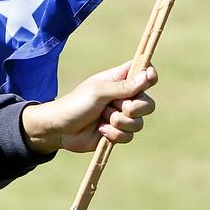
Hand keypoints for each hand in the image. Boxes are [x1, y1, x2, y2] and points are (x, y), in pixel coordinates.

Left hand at [21, 62, 156, 154]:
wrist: (61, 130)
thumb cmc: (75, 104)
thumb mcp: (98, 92)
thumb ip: (123, 86)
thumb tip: (147, 75)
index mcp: (117, 80)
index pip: (142, 73)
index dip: (149, 75)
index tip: (149, 77)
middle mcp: (123, 98)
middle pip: (148, 103)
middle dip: (134, 108)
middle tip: (117, 107)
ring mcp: (121, 116)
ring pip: (139, 122)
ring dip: (120, 122)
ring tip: (102, 118)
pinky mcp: (118, 133)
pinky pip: (130, 136)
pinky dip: (114, 134)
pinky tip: (100, 130)